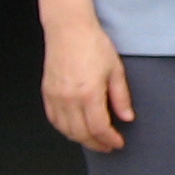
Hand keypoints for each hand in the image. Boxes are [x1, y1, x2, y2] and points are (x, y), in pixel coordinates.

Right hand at [42, 17, 132, 151]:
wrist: (69, 29)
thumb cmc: (93, 44)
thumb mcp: (115, 70)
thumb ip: (121, 97)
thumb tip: (127, 117)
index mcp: (89, 93)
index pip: (99, 128)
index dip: (110, 140)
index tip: (118, 143)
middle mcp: (69, 98)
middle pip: (81, 133)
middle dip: (96, 144)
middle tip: (108, 146)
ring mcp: (56, 96)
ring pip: (66, 129)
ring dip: (80, 138)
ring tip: (93, 139)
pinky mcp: (47, 92)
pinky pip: (54, 119)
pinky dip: (64, 128)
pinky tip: (74, 128)